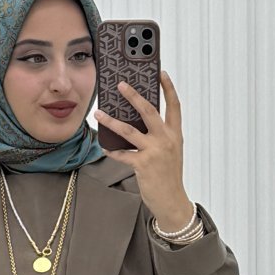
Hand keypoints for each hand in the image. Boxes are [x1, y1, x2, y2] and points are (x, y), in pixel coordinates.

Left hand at [94, 70, 192, 229]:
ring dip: (112, 121)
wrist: (172, 201)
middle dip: (134, 95)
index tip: (162, 73)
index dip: (169, 88)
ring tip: (99, 113)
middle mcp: (166, 140)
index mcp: (175, 135)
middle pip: (149, 111)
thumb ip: (159, 136)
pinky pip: (122, 154)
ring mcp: (154, 152)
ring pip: (129, 131)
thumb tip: (139, 123)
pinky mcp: (143, 165)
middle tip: (121, 84)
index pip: (174, 106)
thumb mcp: (170, 152)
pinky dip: (112, 150)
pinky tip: (104, 146)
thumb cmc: (169, 177)